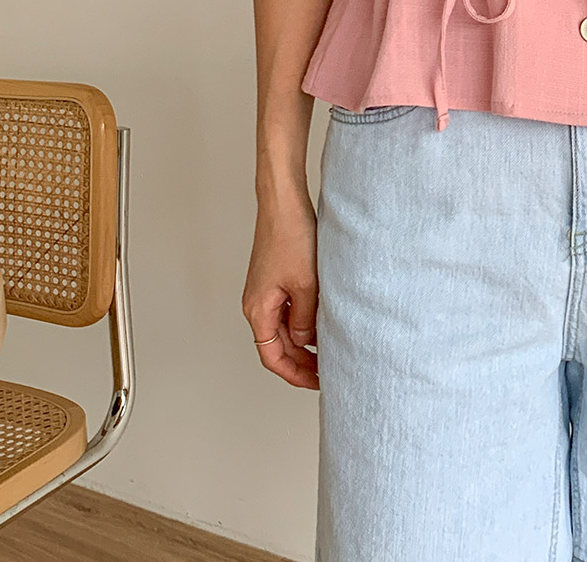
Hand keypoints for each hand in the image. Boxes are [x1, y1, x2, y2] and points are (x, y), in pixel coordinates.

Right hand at [242, 192, 319, 388]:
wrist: (284, 204)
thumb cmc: (291, 237)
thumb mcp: (305, 285)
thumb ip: (306, 319)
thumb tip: (307, 343)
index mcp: (258, 310)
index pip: (272, 357)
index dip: (294, 373)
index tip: (316, 382)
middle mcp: (257, 304)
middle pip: (277, 345)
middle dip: (301, 362)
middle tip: (328, 371)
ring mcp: (265, 291)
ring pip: (284, 328)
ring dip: (304, 342)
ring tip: (329, 350)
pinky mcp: (275, 279)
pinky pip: (288, 310)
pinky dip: (304, 321)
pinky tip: (324, 322)